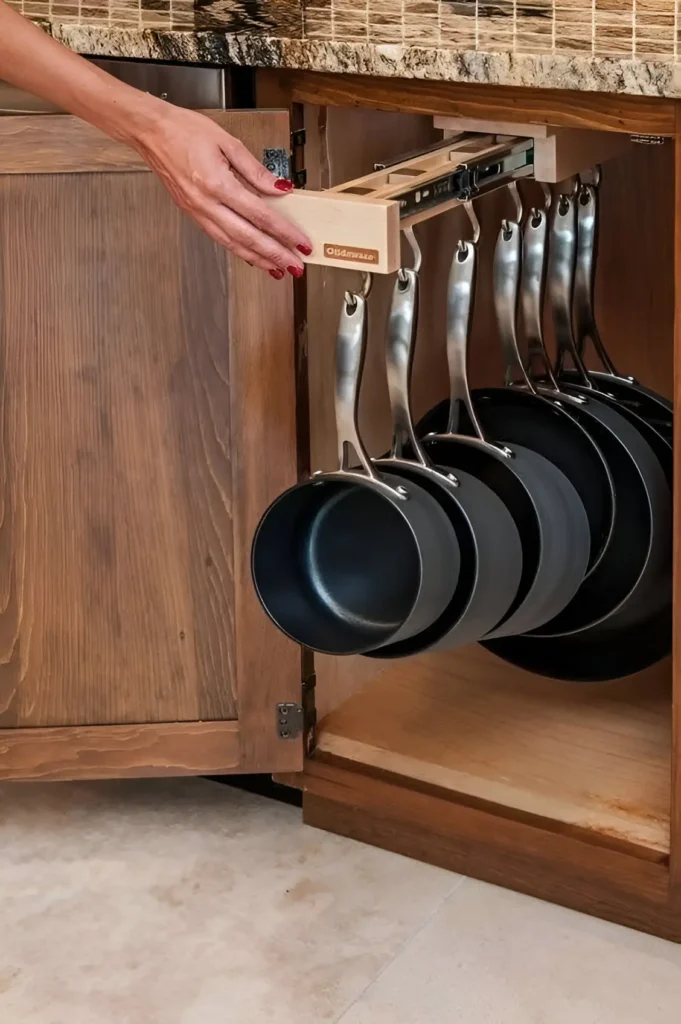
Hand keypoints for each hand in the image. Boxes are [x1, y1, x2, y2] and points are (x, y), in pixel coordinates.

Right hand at [134, 103, 311, 277]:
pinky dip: (239, 251)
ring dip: (258, 259)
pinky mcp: (193, 215)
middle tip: (295, 267)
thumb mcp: (228, 142)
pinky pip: (220, 238)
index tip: (301, 243)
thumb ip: (256, 170)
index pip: (260, 215)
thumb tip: (280, 189)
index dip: (284, 232)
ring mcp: (198, 212)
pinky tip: (252, 256)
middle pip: (248, 238)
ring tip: (278, 269)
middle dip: (275, 255)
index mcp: (218, 184)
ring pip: (233, 244)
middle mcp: (207, 204)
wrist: (151, 132)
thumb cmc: (184, 131)